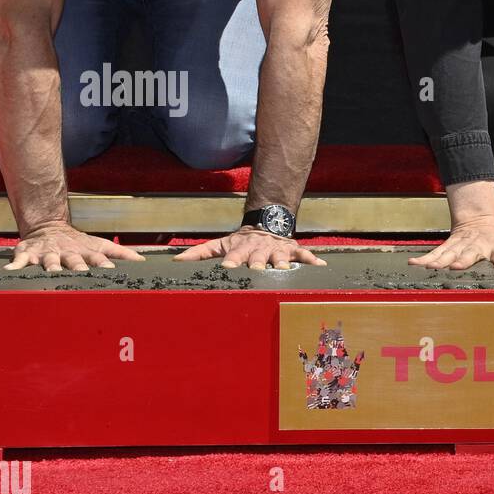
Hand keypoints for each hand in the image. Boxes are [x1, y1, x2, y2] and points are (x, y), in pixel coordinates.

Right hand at [6, 221, 145, 271]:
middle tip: (82, 273)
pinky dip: (16, 265)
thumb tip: (144, 260)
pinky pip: (21, 260)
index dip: (104, 263)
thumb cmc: (78, 243)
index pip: (97, 258)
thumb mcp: (101, 245)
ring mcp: (48, 253)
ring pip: (49, 262)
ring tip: (50, 273)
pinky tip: (10, 271)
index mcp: (85, 252)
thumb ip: (122, 253)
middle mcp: (67, 253)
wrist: (48, 228)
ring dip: (50, 267)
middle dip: (77, 267)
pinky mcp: (29, 253)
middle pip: (73, 261)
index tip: (110, 270)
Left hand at [174, 227, 325, 269]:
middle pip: (257, 257)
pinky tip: (320, 265)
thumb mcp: (219, 244)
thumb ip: (199, 253)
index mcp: (241, 249)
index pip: (234, 256)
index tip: (227, 268)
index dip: (231, 261)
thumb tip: (174, 260)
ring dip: (281, 263)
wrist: (267, 224)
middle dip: (257, 263)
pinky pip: (303, 255)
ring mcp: (276, 250)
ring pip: (280, 257)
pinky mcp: (292, 250)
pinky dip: (311, 260)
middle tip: (257, 269)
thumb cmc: (241, 242)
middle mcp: (258, 250)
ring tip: (284, 269)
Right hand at [408, 219, 493, 269]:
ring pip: (451, 254)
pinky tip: (414, 265)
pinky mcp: (449, 247)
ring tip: (432, 268)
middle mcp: (478, 247)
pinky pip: (435, 254)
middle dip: (464, 260)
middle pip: (471, 254)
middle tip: (458, 267)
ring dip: (441, 261)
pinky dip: (425, 260)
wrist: (479, 220)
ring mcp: (462, 247)